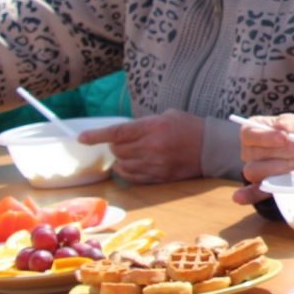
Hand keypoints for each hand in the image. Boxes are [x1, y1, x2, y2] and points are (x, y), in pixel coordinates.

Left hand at [78, 112, 204, 183]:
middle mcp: (151, 146)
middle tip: (124, 142)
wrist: (213, 147)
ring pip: (122, 165)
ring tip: (130, 153)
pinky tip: (130, 165)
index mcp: (153, 127)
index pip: (117, 133)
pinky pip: (132, 177)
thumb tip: (123, 133)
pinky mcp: (159, 177)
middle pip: (117, 150)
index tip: (81, 138)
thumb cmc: (190, 127)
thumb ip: (144, 124)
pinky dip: (126, 171)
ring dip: (121, 159)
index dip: (96, 136)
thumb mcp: (167, 116)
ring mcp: (155, 164)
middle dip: (116, 146)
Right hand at [232, 113, 293, 204]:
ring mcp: (252, 170)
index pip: (249, 134)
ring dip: (278, 168)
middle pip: (256, 154)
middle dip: (283, 152)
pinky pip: (250, 192)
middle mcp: (247, 151)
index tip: (284, 137)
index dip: (266, 137)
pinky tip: (240, 198)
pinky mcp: (260, 186)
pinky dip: (247, 195)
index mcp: (250, 132)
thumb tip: (283, 127)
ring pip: (255, 172)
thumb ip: (290, 123)